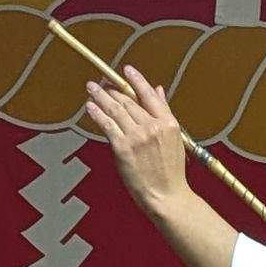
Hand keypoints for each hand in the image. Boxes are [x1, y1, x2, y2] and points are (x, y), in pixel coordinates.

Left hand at [84, 66, 188, 215]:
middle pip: (128, 101)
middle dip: (112, 89)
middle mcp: (152, 127)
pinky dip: (97, 114)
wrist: (167, 197)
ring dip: (100, 97)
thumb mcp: (175, 140)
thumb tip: (158, 90)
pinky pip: (107, 125)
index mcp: (168, 124)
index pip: (149, 95)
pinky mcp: (123, 147)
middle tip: (100, 84)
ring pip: (115, 109)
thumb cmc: (171, 173)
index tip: (126, 69)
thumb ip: (164, 113)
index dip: (136, 80)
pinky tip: (90, 107)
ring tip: (91, 89)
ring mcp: (137, 136)